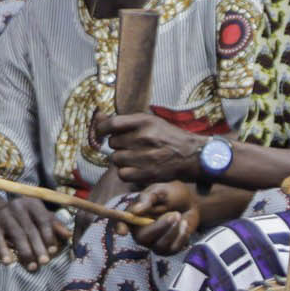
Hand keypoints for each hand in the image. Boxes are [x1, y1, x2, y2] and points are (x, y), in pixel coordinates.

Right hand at [0, 195, 69, 270]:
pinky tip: (8, 263)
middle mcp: (17, 205)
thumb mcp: (37, 217)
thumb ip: (53, 225)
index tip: (54, 251)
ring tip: (32, 267)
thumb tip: (68, 235)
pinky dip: (3, 250)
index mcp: (32, 203)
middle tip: (45, 262)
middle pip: (30, 228)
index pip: (43, 219)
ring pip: (16, 234)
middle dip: (38, 247)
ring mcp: (3, 212)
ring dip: (25, 252)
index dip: (49, 235)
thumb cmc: (21, 218)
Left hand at [93, 111, 207, 185]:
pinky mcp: (148, 173)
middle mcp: (144, 137)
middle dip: (118, 145)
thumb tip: (98, 117)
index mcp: (144, 121)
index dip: (101, 129)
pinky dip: (125, 172)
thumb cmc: (167, 136)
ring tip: (134, 157)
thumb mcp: (149, 121)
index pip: (111, 123)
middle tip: (131, 146)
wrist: (192, 155)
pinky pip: (122, 174)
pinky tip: (135, 168)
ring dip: (121, 159)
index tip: (100, 133)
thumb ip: (123, 121)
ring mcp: (145, 156)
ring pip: (115, 159)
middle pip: (112, 143)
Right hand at [127, 181, 198, 255]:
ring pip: (159, 245)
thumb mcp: (159, 191)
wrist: (189, 203)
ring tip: (180, 216)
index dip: (119, 228)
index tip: (122, 231)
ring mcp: (153, 243)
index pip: (120, 223)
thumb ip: (147, 199)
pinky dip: (182, 236)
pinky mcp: (167, 249)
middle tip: (175, 214)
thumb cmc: (170, 195)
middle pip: (142, 238)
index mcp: (133, 215)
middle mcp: (139, 232)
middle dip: (159, 227)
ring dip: (173, 231)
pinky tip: (184, 225)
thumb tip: (136, 210)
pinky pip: (173, 249)